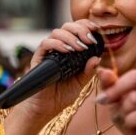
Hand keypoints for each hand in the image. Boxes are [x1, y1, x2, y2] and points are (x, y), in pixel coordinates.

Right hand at [6, 19, 100, 134]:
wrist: (45, 109)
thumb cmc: (61, 96)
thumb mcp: (80, 83)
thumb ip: (88, 71)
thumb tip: (97, 58)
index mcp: (70, 51)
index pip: (76, 30)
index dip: (85, 25)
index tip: (95, 29)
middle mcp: (58, 48)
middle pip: (67, 27)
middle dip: (80, 29)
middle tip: (89, 40)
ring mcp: (48, 53)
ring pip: (56, 32)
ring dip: (70, 37)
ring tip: (80, 48)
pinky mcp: (38, 59)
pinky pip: (45, 44)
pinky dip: (57, 44)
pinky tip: (67, 51)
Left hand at [96, 13, 135, 134]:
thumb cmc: (133, 120)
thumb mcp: (116, 102)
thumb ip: (109, 86)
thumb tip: (101, 70)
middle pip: (134, 78)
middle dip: (116, 92)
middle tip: (104, 103)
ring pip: (134, 99)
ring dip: (122, 111)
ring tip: (127, 118)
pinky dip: (130, 122)